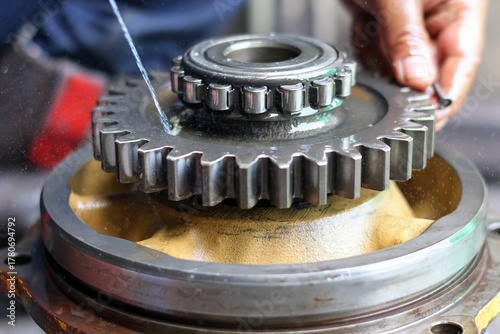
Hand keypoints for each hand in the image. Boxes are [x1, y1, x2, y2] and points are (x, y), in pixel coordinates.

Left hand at [343, 0, 486, 130]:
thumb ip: (407, 39)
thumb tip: (419, 81)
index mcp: (459, 9)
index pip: (462, 64)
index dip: (445, 95)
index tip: (428, 118)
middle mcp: (438, 22)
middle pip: (427, 72)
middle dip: (401, 70)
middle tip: (384, 51)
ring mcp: (412, 29)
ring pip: (398, 70)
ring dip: (379, 56)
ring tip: (372, 24)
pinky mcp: (389, 33)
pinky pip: (378, 59)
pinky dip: (366, 49)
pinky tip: (364, 24)